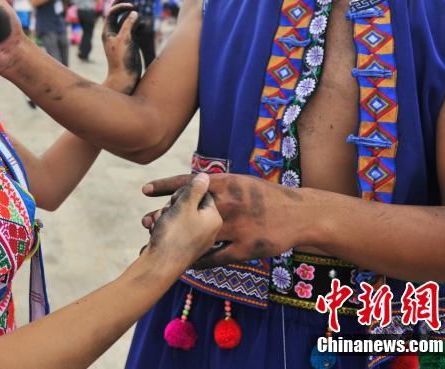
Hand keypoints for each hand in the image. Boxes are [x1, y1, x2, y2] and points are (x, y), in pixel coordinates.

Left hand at [102, 0, 141, 90]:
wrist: (125, 77)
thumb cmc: (121, 59)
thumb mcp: (125, 39)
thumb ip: (129, 24)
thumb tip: (134, 12)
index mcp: (107, 32)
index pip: (111, 13)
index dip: (120, 6)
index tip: (131, 6)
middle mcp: (113, 34)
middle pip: (116, 14)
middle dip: (121, 4)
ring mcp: (122, 38)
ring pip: (126, 22)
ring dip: (132, 15)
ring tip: (137, 8)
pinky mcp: (130, 43)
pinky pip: (134, 30)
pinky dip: (138, 25)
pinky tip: (144, 24)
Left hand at [141, 173, 308, 267]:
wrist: (299, 214)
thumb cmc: (267, 196)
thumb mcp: (241, 182)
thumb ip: (217, 184)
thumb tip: (195, 180)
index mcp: (226, 184)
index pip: (188, 183)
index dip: (165, 187)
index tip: (144, 190)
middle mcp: (227, 204)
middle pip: (188, 211)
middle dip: (165, 216)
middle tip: (146, 222)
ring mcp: (235, 227)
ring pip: (199, 236)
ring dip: (179, 241)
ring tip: (160, 244)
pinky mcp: (244, 248)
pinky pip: (216, 257)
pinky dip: (201, 261)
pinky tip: (188, 264)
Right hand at [143, 173, 221, 274]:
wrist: (159, 267)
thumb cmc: (174, 234)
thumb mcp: (185, 205)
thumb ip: (195, 188)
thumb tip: (205, 176)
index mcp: (214, 218)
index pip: (202, 194)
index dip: (185, 193)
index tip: (176, 201)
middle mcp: (208, 229)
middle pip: (188, 205)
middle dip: (171, 206)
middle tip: (165, 214)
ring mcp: (195, 240)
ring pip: (177, 216)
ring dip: (163, 216)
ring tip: (156, 224)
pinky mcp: (182, 248)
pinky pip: (172, 229)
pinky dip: (161, 227)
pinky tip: (152, 232)